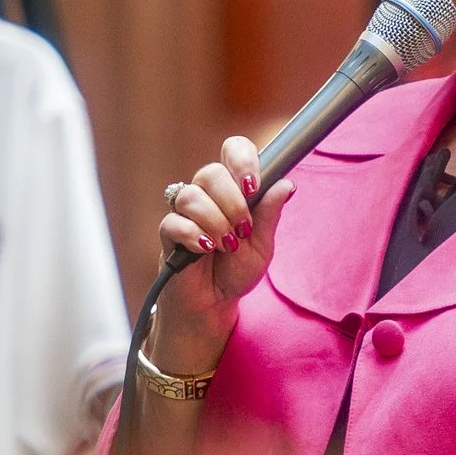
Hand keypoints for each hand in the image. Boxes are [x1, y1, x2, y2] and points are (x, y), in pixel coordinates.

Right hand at [150, 135, 295, 374]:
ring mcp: (185, 213)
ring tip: (227, 246)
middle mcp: (207, 195)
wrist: (214, 304)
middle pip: (210, 172)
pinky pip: (174, 222)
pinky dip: (194, 235)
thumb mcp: (262, 245)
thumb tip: (286, 185)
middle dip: (232, 202)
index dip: (242, 159)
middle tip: (243, 229)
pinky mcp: (169, 235)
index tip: (253, 186)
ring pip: (191, 196)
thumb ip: (269, 215)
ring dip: (215, 222)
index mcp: (233, 189)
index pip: (233, 150)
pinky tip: (206, 249)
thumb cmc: (236, 270)